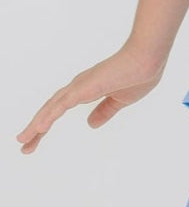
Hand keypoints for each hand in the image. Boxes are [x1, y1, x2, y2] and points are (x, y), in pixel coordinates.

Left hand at [16, 41, 166, 154]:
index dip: (46, 124)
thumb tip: (90, 124)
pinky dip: (48, 116)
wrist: (148, 59)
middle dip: (36, 129)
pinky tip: (38, 128)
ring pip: (51, 108)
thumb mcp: (121, 101)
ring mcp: (80, 86)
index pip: (59, 109)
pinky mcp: (84, 88)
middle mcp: (78, 87)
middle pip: (50, 110)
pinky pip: (61, 105)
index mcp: (86, 90)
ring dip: (36, 125)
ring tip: (23, 141)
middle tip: (24, 146)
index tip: (36, 139)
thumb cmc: (139, 75)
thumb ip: (104, 111)